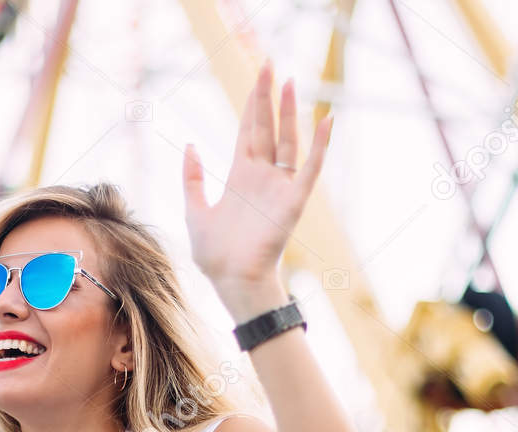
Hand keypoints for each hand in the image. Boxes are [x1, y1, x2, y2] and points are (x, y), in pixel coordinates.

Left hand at [183, 60, 333, 315]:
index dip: (252, 104)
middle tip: (268, 64)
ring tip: (289, 82)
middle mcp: (263, 177)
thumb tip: (192, 146)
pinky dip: (319, 145)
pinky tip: (326, 121)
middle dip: (267, 97)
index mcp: (241, 177)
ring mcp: (279, 187)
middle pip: (267, 128)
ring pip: (288, 141)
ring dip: (289, 112)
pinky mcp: (293, 201)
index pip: (249, 131)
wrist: (232, 281)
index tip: (256, 76)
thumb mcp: (194, 211)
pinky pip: (310, 169)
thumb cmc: (215, 255)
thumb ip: (192, 179)